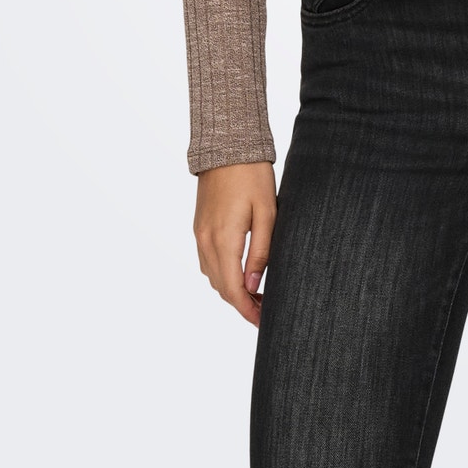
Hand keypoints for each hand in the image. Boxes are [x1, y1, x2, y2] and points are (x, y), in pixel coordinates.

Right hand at [193, 161, 276, 325]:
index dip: (247, 310)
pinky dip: (221, 274)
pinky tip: (240, 272)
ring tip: (257, 293)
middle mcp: (206, 240)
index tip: (264, 321)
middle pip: (220, 287)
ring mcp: (200, 234)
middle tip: (265, 310)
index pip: (232, 289)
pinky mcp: (199, 226)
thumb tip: (253, 284)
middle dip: (241, 303)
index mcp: (224, 239)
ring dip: (231, 290)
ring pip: (212, 276)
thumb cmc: (253, 175)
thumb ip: (261, 251)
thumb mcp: (267, 212)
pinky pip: (207, 261)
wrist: (227, 146)